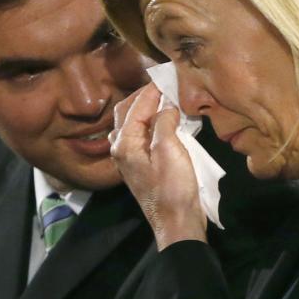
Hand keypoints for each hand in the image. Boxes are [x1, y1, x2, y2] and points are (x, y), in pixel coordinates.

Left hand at [109, 84, 207, 248]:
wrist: (176, 223)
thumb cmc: (173, 188)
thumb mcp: (170, 149)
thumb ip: (164, 122)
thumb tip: (166, 106)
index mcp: (124, 143)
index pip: (135, 106)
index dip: (152, 89)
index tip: (168, 75)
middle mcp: (121, 148)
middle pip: (127, 112)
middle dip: (144, 96)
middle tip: (165, 83)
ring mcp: (130, 158)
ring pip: (133, 124)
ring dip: (147, 109)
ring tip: (166, 98)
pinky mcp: (141, 166)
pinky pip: (142, 136)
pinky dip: (152, 123)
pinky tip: (167, 120)